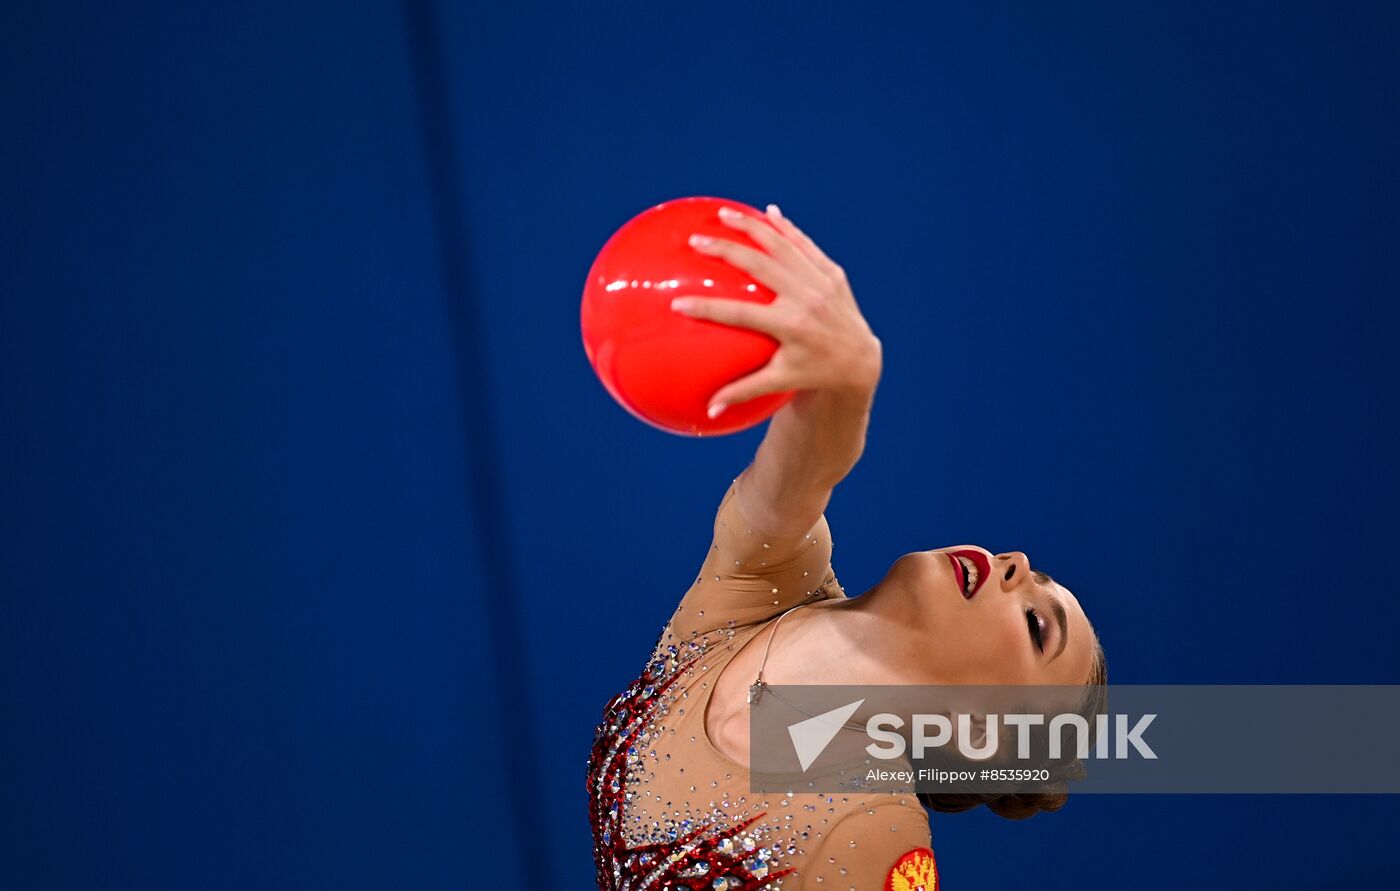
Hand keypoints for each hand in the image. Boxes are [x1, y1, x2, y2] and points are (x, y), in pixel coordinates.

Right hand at [669, 204, 881, 417]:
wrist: (859, 360)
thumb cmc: (812, 373)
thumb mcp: (779, 382)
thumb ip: (742, 391)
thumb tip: (708, 412)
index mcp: (789, 327)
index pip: (740, 314)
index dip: (707, 308)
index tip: (678, 302)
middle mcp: (805, 300)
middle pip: (759, 267)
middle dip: (726, 251)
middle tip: (696, 240)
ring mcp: (820, 283)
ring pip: (782, 247)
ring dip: (752, 227)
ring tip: (724, 214)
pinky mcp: (832, 273)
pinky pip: (805, 245)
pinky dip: (787, 228)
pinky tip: (768, 212)